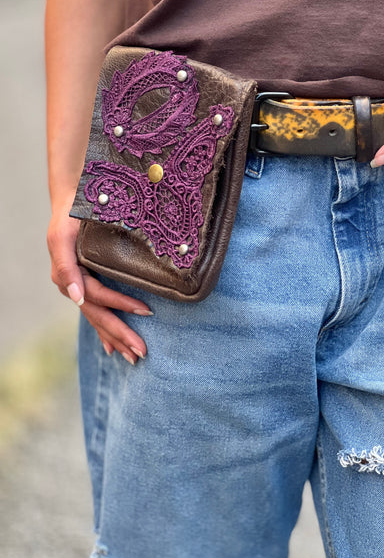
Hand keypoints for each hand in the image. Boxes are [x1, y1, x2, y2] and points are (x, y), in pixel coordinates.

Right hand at [47, 203, 151, 364]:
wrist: (70, 201)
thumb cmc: (69, 217)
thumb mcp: (63, 238)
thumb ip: (66, 268)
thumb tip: (76, 299)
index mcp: (69, 277)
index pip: (99, 296)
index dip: (121, 304)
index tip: (147, 311)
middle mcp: (73, 286)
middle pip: (99, 316)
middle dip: (120, 335)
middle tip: (141, 352)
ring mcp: (79, 288)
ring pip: (98, 318)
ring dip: (115, 338)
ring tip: (133, 357)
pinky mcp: (86, 285)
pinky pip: (96, 313)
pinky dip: (104, 331)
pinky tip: (112, 347)